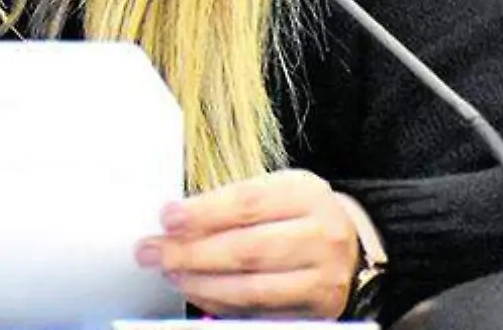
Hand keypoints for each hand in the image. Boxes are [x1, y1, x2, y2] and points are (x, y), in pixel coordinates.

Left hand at [134, 168, 360, 317]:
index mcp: (306, 194)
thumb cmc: (297, 213)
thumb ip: (229, 202)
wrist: (349, 244)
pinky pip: (260, 313)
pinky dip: (222, 305)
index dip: (203, 212)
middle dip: (191, 253)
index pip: (248, 203)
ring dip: (201, 283)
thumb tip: (175, 221)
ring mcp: (322, 279)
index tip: (167, 218)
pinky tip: (197, 292)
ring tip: (171, 272)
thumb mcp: (273, 190)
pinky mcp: (317, 312)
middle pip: (247, 249)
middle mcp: (321, 237)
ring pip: (252, 288)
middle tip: (153, 252)